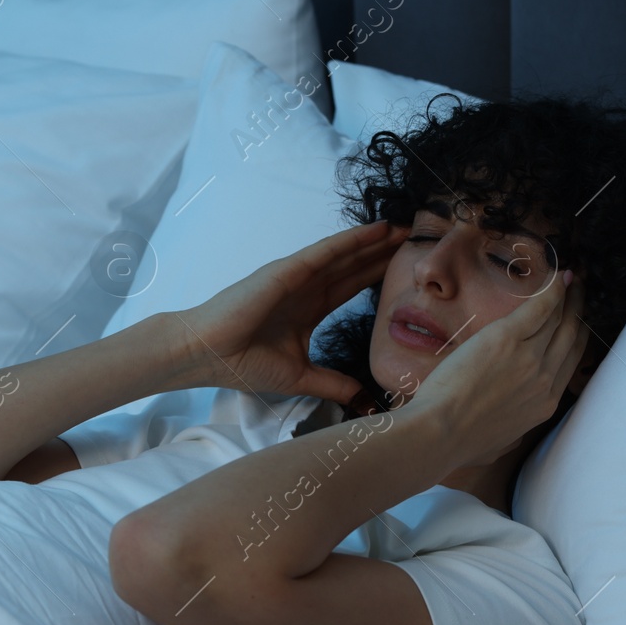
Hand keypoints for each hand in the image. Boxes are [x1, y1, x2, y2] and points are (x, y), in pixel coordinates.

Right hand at [171, 220, 409, 402]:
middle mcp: (306, 288)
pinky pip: (325, 252)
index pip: (352, 287)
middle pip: (354, 265)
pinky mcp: (286, 271)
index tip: (407, 268)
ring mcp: (297, 277)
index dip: (378, 275)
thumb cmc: (242, 362)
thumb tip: (362, 397)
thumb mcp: (300, 377)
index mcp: (309, 309)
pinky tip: (376, 231)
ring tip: (406, 227)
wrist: (207, 355)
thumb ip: (332, 382)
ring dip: (375, 240)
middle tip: (418, 238)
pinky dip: (351, 240)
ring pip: (345, 254)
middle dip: (384, 252)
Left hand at [402, 268, 587, 467]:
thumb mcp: (500, 443)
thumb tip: (513, 428)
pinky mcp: (508, 339)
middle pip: (570, 337)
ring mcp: (531, 358)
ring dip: (567, 296)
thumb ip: (513, 430)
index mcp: (544, 404)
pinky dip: (551, 290)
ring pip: (558, 320)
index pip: (569, 363)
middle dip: (578, 311)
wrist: (440, 433)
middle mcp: (545, 380)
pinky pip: (540, 308)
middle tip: (580, 291)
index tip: (577, 322)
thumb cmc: (459, 443)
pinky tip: (557, 276)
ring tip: (571, 279)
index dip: (576, 338)